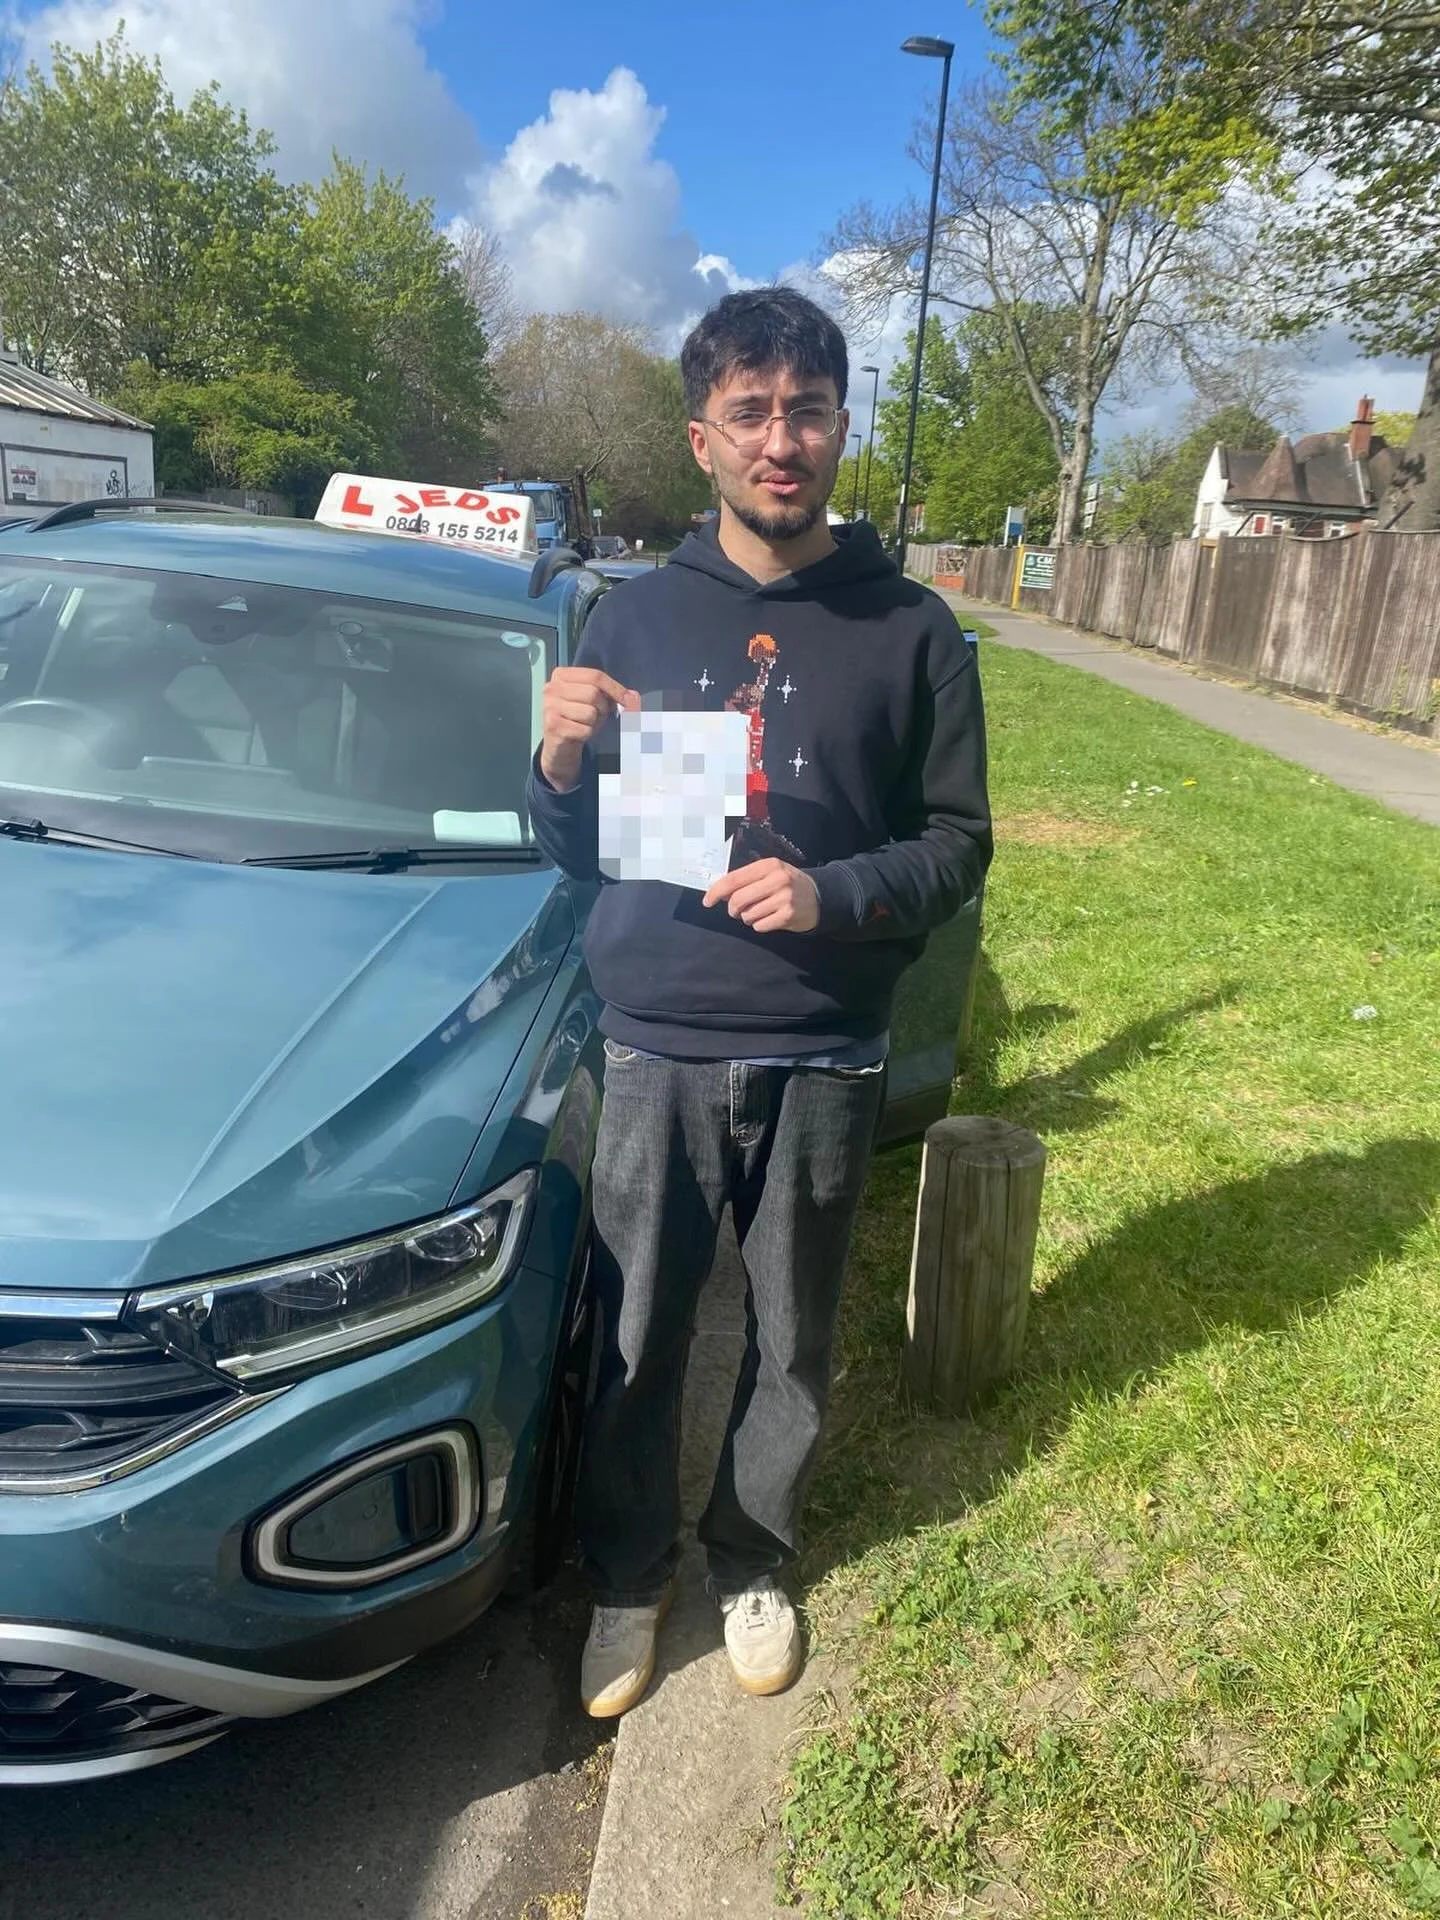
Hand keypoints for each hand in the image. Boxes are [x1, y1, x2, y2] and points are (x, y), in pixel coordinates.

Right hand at [540, 667, 638, 791]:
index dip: (616, 688)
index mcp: (561, 675)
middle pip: (593, 693)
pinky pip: (585, 729)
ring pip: (590, 712)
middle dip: (603, 708)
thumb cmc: (578, 718)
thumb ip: (612, 694)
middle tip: (597, 716)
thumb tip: (634, 697)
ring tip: (585, 724)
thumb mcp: (594, 701)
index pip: (595, 676)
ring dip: (594, 722)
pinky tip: (578, 733)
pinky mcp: (553, 726)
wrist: (558, 745)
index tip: (630, 700)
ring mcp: (550, 707)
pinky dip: (587, 734)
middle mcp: (552, 688)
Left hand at [702, 858, 819, 933]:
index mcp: (768, 865)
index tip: (707, 901)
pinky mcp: (788, 916)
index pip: (734, 879)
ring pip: (748, 915)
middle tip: (738, 911)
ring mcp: (784, 898)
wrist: (820, 897)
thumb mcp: (770, 874)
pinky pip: (759, 926)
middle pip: (738, 900)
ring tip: (762, 912)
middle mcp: (777, 879)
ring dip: (749, 918)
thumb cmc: (788, 884)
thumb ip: (745, 880)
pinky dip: (760, 925)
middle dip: (733, 909)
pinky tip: (771, 918)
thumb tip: (718, 892)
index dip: (716, 891)